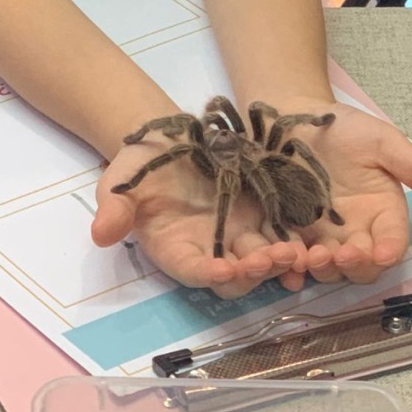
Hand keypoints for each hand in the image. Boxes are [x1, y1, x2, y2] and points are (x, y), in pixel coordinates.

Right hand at [91, 137, 308, 297]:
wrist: (168, 136)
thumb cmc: (138, 163)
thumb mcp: (120, 181)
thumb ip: (114, 207)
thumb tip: (100, 234)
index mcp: (175, 248)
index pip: (192, 270)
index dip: (206, 273)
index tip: (221, 270)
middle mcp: (211, 250)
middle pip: (235, 275)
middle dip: (251, 272)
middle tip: (267, 261)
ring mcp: (239, 234)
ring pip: (263, 259)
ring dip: (280, 261)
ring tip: (295, 252)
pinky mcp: (262, 213)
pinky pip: (283, 233)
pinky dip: (297, 240)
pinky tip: (312, 241)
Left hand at [273, 97, 411, 285]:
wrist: (290, 118)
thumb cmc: (342, 128)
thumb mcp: (382, 142)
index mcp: (381, 212)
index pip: (393, 241)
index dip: (389, 251)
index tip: (381, 253)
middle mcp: (354, 231)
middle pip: (362, 265)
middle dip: (355, 266)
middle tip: (342, 254)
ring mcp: (321, 236)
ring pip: (329, 268)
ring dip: (324, 269)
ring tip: (311, 256)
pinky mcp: (291, 235)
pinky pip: (294, 260)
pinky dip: (290, 267)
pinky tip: (285, 259)